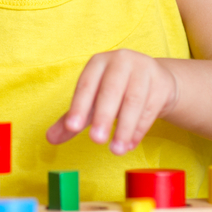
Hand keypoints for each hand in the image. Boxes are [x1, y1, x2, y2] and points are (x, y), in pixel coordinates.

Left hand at [45, 49, 178, 155]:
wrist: (155, 79)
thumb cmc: (116, 91)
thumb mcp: (93, 101)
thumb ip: (72, 118)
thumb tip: (50, 138)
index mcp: (99, 63)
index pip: (86, 84)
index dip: (79, 106)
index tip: (72, 127)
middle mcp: (121, 61)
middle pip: (111, 90)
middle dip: (103, 116)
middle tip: (96, 141)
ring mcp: (144, 70)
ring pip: (133, 101)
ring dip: (124, 128)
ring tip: (116, 150)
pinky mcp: (161, 84)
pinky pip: (149, 109)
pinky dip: (139, 129)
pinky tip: (130, 144)